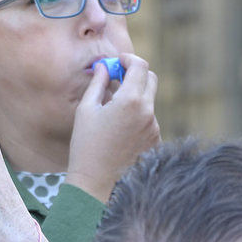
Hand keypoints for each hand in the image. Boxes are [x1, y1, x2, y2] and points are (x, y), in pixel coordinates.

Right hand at [67, 53, 159, 202]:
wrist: (96, 183)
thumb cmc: (86, 145)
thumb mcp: (86, 110)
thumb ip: (98, 83)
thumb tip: (104, 66)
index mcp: (130, 101)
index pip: (140, 66)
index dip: (129, 59)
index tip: (118, 61)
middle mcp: (148, 112)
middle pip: (151, 79)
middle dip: (136, 74)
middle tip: (117, 78)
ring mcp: (155, 128)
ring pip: (149, 101)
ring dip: (135, 97)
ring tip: (112, 110)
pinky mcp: (155, 142)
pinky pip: (149, 120)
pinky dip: (137, 116)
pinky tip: (119, 130)